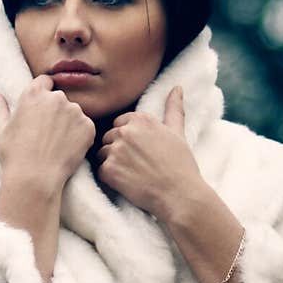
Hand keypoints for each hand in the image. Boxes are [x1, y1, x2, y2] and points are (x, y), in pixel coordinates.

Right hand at [0, 75, 95, 192]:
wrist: (35, 179)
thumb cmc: (14, 155)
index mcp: (34, 93)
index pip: (45, 81)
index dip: (43, 94)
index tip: (41, 110)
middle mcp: (57, 97)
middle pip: (59, 98)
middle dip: (55, 111)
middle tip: (47, 134)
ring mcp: (75, 112)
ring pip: (73, 113)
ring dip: (68, 123)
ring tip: (56, 144)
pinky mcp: (88, 127)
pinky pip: (85, 127)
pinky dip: (80, 136)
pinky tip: (67, 149)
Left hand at [95, 86, 203, 221]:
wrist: (179, 194)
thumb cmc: (181, 165)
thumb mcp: (178, 132)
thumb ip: (173, 108)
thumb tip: (177, 88)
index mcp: (140, 119)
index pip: (120, 123)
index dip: (128, 139)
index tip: (140, 151)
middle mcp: (125, 131)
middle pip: (109, 138)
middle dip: (118, 150)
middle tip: (136, 165)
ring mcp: (115, 151)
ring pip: (102, 154)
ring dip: (112, 164)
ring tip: (132, 174)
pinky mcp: (108, 170)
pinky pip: (101, 171)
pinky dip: (110, 178)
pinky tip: (127, 183)